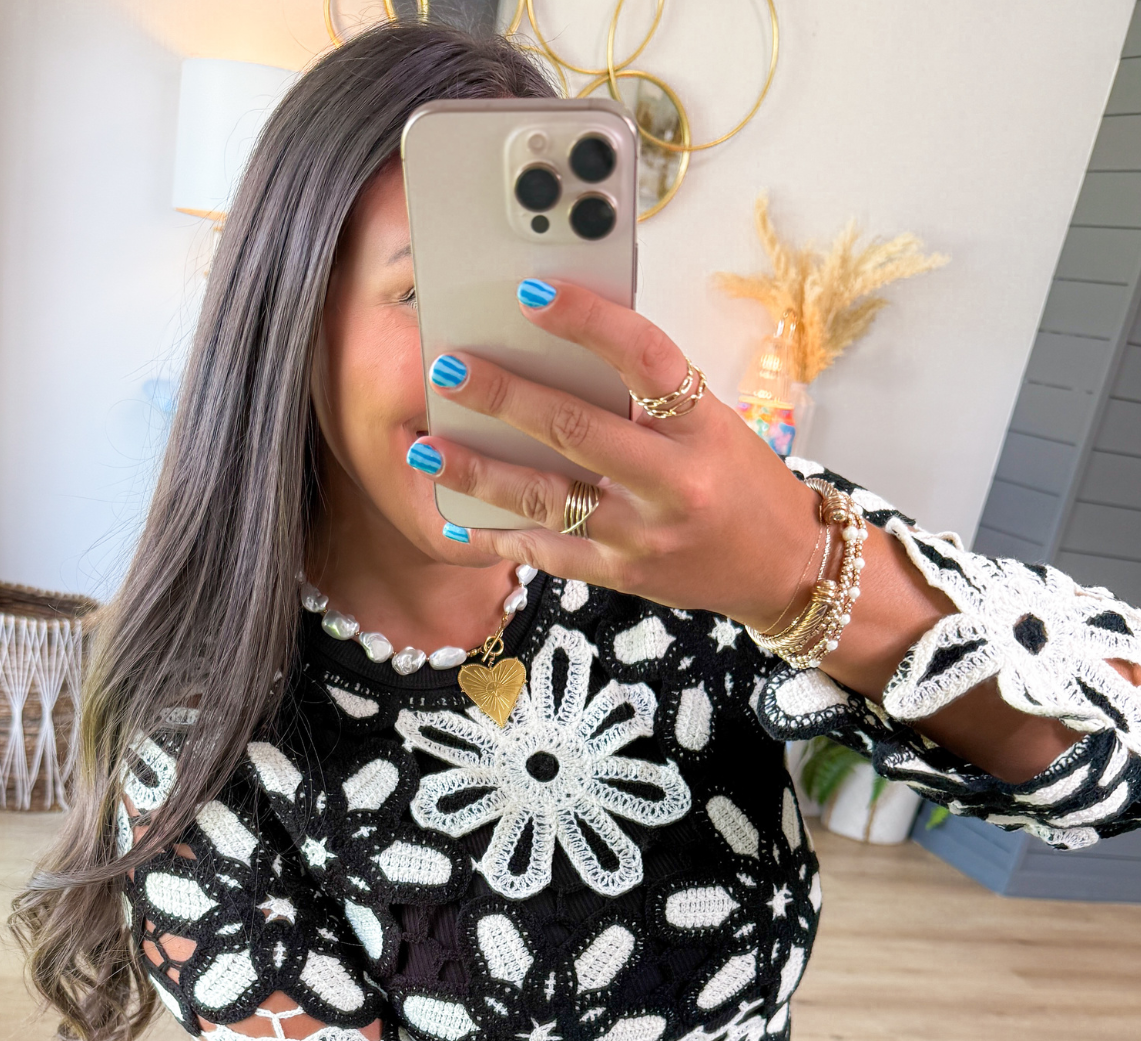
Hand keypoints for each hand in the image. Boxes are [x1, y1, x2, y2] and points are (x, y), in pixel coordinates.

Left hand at [409, 279, 819, 630]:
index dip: (586, 321)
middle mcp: (675, 481)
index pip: (644, 358)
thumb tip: (561, 349)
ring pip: (548, 498)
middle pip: (576, 429)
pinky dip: (503, 534)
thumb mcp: (712, 423)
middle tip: (449, 369)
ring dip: (479, 471)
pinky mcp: (627, 575)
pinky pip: (553, 553)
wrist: (786, 567)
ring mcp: (647, 535)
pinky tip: (460, 516)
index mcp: (703, 426)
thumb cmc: (743, 481)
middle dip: (503, 396)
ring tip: (427, 447)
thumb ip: (648, 396)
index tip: (530, 292)